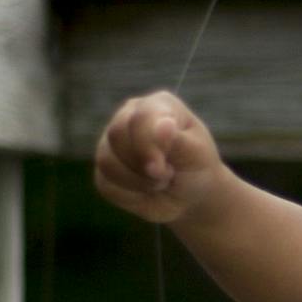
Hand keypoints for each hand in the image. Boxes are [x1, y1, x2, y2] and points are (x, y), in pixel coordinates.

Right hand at [93, 91, 225, 224]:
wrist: (189, 196)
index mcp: (157, 105)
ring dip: (138, 182)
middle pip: (117, 135)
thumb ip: (178, 139)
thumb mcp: (196, 155)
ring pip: (107, 160)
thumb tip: (165, 123)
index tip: (165, 170)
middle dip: (144, 166)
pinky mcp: (104, 167)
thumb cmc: (196, 169)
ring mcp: (112, 140)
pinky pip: (105, 182)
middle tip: (167, 177)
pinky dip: (129, 194)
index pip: (140, 117)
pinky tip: (146, 191)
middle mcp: (129, 115)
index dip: (148, 146)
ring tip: (160, 183)